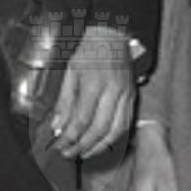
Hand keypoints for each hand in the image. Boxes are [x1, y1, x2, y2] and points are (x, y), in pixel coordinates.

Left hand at [48, 25, 135, 160]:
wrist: (113, 36)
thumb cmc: (90, 51)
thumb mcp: (70, 72)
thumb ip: (64, 101)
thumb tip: (58, 127)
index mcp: (93, 83)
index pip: (80, 120)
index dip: (69, 137)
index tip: (58, 146)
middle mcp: (112, 91)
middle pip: (98, 128)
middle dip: (82, 145)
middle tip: (69, 153)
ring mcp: (126, 95)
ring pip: (116, 130)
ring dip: (99, 146)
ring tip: (84, 153)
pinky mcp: (133, 97)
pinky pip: (126, 123)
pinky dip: (114, 137)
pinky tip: (102, 142)